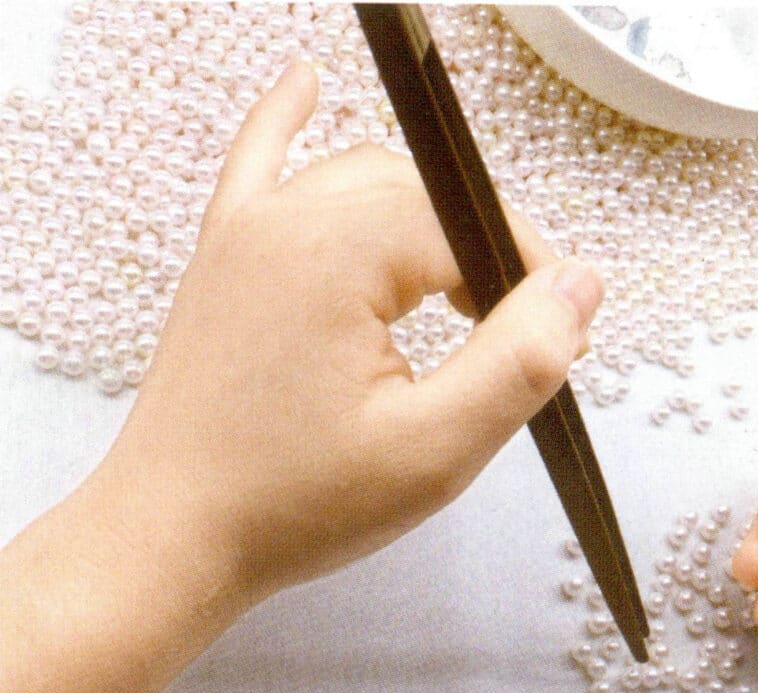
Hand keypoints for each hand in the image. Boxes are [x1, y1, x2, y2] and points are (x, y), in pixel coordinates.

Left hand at [93, 60, 602, 612]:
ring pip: (363, 180)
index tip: (564, 332)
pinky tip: (307, 84)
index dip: (531, 274)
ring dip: (426, 216)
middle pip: (423, 195)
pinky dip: (291, 123)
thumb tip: (580, 286)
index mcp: (334, 253)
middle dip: (487, 250)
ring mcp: (244, 233)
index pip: (469, 224)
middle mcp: (282, 220)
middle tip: (520, 329)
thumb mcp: (434, 450)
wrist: (171, 539)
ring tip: (464, 287)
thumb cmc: (289, 506)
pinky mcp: (225, 260)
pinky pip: (261, 164)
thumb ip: (518, 361)